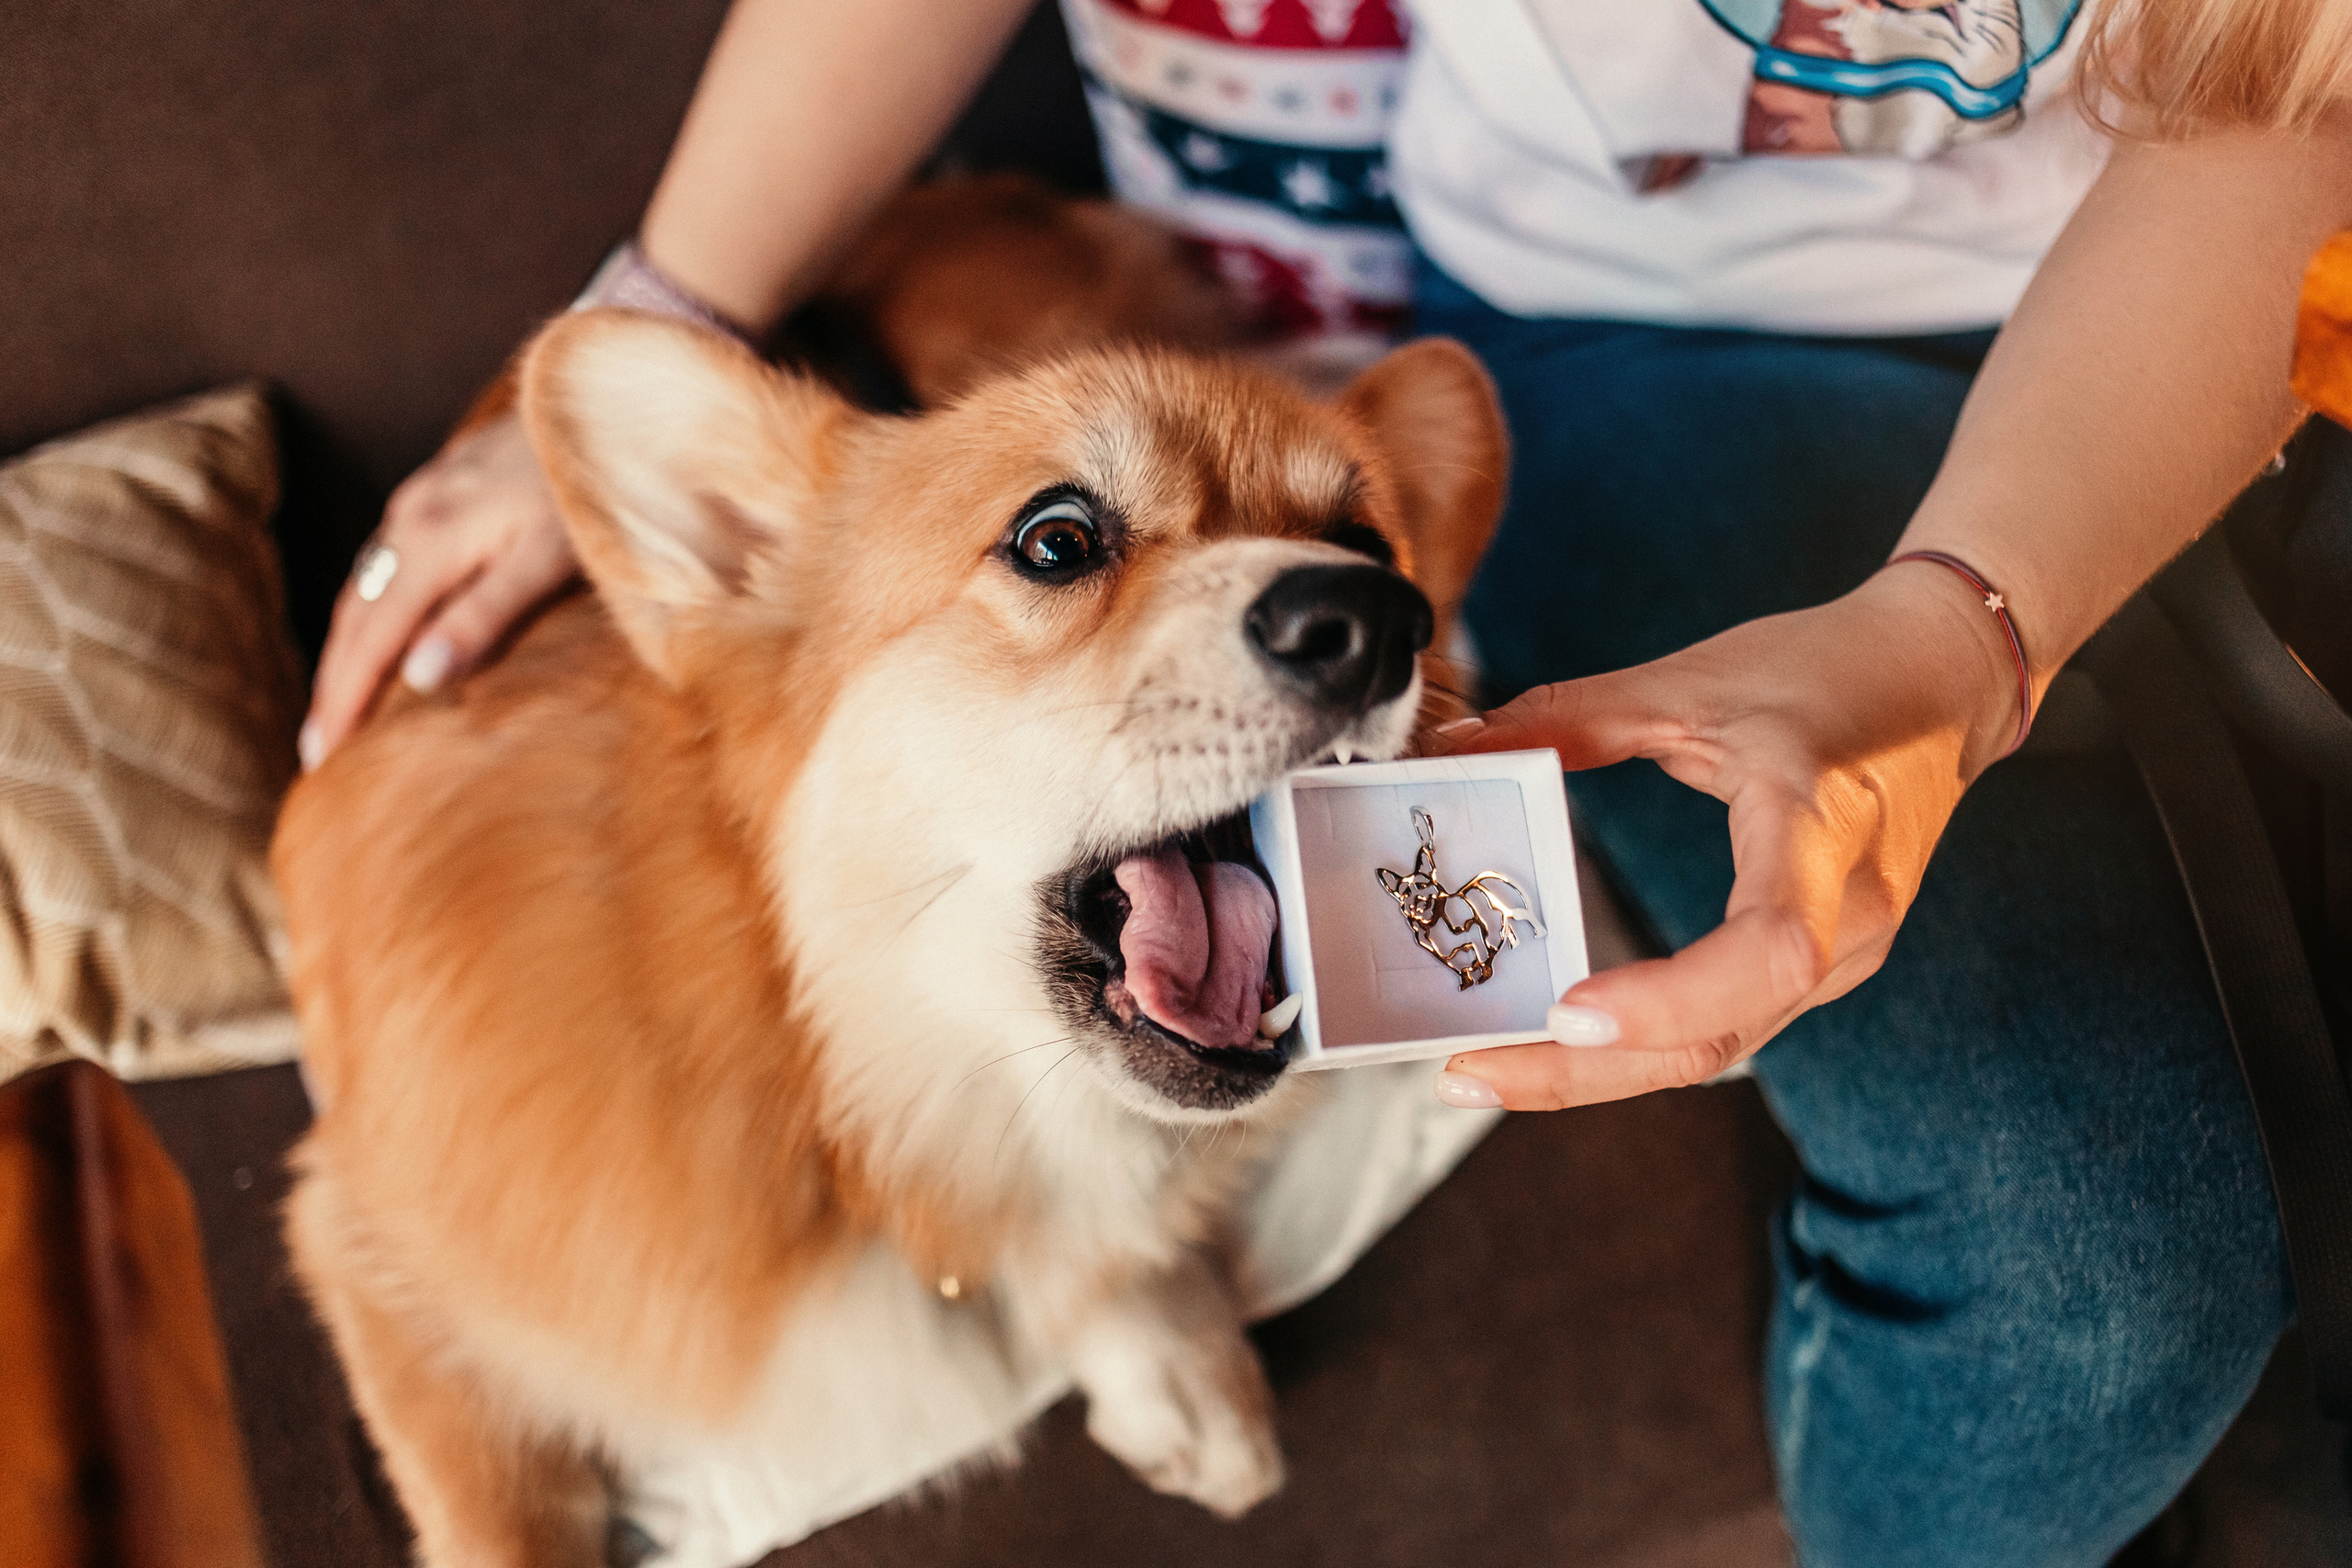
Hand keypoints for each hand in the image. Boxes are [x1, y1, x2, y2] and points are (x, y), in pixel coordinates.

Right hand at [299, 410, 579, 768]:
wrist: (606, 401)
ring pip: (366, 583)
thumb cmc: (586, 488)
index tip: (321, 756)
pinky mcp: (441, 487)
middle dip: (332, 682)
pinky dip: (371, 605)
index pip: (370, 639)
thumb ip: (485, 616)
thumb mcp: (547, 561)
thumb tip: (419, 677)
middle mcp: (412, 517)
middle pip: (355, 613)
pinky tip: (380, 627)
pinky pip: (387, 558)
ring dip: (346, 644)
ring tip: (337, 702)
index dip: (343, 699)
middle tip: (315, 749)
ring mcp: (423, 497)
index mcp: (432, 542)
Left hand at [1426, 565, 2021, 1110]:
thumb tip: (1458, 742)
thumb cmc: (1830, 668)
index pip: (1766, 951)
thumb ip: (1572, 714)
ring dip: (1602, 1071)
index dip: (1668, 997)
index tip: (1568, 1013)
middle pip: (1721, 1036)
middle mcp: (1846, 917)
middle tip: (1466, 1075)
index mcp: (1821, 832)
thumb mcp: (1695, 680)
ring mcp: (1844, 953)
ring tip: (1487, 1070)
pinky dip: (1642, 1041)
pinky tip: (1562, 1040)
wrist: (1947, 679)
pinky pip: (1728, 1023)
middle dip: (1585, 1071)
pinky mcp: (1825, 963)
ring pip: (1719, 1046)